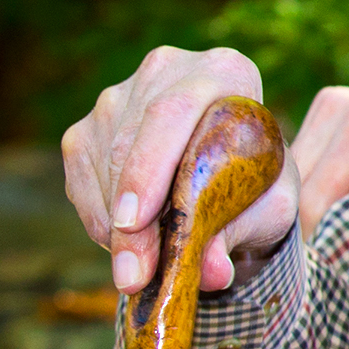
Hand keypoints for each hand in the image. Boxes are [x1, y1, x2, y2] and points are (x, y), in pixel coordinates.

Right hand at [59, 46, 298, 295]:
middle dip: (130, 220)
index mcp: (226, 71)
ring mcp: (119, 96)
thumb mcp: (268, 208)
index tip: (135, 221)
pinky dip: (99, 220)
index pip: (175, 112)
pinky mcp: (87, 127)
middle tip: (134, 277)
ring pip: (100, 163)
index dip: (150, 167)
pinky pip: (80, 179)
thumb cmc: (258, 183)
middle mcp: (167, 71)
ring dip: (114, 227)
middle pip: (131, 141)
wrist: (231, 175)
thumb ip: (244, 231)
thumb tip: (214, 272)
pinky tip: (128, 243)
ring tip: (141, 271)